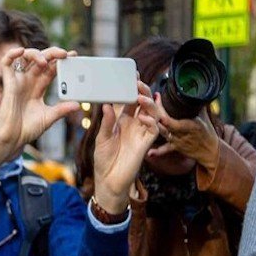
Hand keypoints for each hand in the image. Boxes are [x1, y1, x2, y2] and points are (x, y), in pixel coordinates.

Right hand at [0, 47, 80, 177]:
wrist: (12, 139)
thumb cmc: (27, 130)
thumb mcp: (49, 117)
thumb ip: (62, 109)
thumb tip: (78, 105)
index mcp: (38, 88)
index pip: (51, 68)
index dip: (61, 61)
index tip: (73, 56)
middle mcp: (29, 81)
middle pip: (41, 59)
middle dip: (53, 53)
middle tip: (64, 54)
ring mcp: (18, 81)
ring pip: (26, 57)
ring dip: (36, 54)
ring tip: (45, 61)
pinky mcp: (8, 82)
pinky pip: (6, 62)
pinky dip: (12, 53)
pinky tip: (21, 51)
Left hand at [93, 81, 160, 213]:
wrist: (109, 180)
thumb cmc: (103, 159)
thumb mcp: (101, 139)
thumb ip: (106, 123)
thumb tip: (106, 105)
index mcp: (121, 120)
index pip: (128, 100)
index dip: (130, 88)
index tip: (130, 75)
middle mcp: (133, 124)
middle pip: (142, 103)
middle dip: (141, 91)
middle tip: (137, 82)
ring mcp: (141, 133)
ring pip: (152, 113)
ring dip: (148, 103)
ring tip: (141, 96)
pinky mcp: (146, 144)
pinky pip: (154, 129)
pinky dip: (151, 121)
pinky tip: (143, 117)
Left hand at [148, 95, 219, 170]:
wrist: (210, 150)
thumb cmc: (207, 132)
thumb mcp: (203, 116)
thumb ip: (197, 104)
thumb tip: (195, 89)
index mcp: (187, 124)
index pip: (169, 116)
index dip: (160, 106)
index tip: (155, 95)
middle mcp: (179, 133)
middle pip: (162, 122)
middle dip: (151, 111)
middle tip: (141, 99)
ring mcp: (175, 141)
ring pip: (161, 133)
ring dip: (150, 125)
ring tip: (139, 116)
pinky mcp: (174, 148)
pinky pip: (165, 150)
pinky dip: (157, 152)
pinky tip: (149, 153)